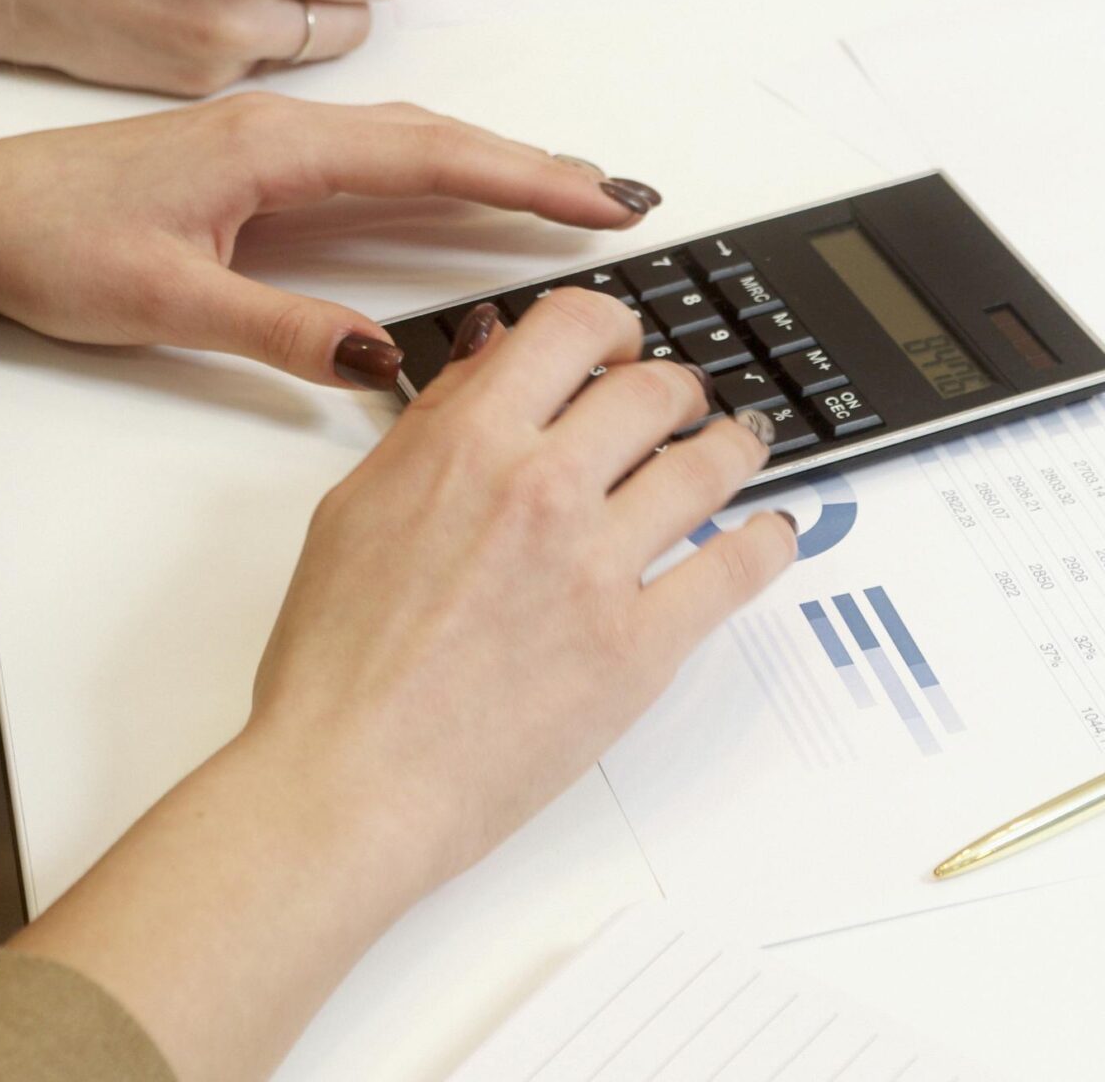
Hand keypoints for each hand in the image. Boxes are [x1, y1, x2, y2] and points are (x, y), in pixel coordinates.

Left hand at [0, 96, 659, 381]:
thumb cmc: (50, 242)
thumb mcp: (166, 303)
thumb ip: (282, 329)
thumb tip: (386, 359)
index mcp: (272, 150)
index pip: (430, 158)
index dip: (525, 178)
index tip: (599, 197)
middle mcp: (281, 130)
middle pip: (436, 140)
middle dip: (533, 166)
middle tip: (619, 197)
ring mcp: (268, 140)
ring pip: (406, 145)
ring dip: (489, 165)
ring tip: (566, 194)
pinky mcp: (252, 162)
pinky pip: (369, 158)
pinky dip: (433, 173)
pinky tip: (457, 198)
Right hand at [12, 290, 794, 1081]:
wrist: (349, 780)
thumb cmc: (335, 661)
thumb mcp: (357, 502)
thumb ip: (436, 418)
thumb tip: (493, 352)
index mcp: (471, 441)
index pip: (575, 327)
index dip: (612, 323)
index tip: (620, 342)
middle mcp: (544, 488)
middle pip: (654, 389)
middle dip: (677, 387)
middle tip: (681, 403)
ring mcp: (599, 568)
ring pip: (709, 467)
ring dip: (735, 446)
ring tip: (740, 448)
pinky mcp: (639, 650)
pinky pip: (734, 571)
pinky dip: (766, 543)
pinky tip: (768, 534)